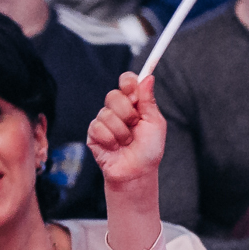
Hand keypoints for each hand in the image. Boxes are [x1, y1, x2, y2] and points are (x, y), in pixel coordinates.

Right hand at [87, 72, 165, 187]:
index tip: (133, 91)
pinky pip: (98, 127)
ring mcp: (104, 121)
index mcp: (134, 103)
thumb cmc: (148, 150)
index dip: (128, 82)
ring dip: (121, 131)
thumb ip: (148, 100)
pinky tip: (114, 147)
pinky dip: (110, 139)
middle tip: (134, 125)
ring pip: (106, 114)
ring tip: (126, 142)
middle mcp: (118, 110)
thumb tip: (148, 77)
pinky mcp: (93, 133)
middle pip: (114, 95)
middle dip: (127, 113)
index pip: (126, 81)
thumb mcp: (155, 123)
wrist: (137, 172)